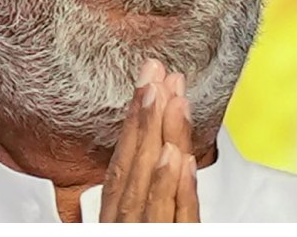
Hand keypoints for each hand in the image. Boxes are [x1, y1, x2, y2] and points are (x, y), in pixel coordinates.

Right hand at [99, 59, 199, 221]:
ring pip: (148, 188)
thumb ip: (146, 198)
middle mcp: (127, 225)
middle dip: (144, 119)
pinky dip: (176, 189)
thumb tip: (159, 153)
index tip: (148, 83)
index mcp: (117, 219)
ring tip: (170, 102)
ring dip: (157, 141)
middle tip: (156, 75)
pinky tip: (179, 159)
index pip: (122, 165)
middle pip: (131, 169)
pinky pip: (175, 220)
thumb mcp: (140, 224)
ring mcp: (146, 235)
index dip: (134, 122)